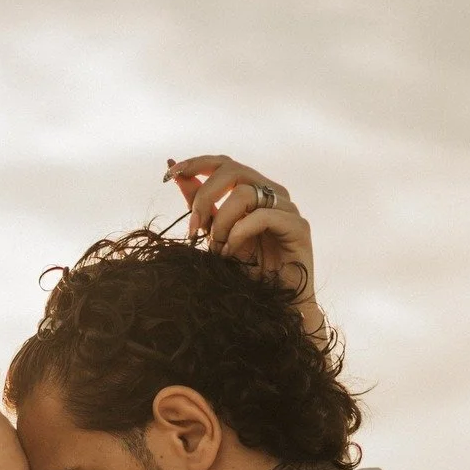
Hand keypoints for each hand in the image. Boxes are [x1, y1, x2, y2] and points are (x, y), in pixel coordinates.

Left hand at [164, 154, 323, 341]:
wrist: (273, 306)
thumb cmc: (247, 272)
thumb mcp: (216, 234)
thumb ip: (201, 205)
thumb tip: (175, 172)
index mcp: (255, 190)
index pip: (225, 163)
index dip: (197, 163)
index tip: (170, 175)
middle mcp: (273, 193)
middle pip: (233, 170)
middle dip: (204, 196)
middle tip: (193, 227)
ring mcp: (288, 208)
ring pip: (244, 193)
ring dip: (222, 221)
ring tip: (219, 248)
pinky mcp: (298, 226)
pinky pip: (263, 216)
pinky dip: (240, 233)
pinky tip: (232, 252)